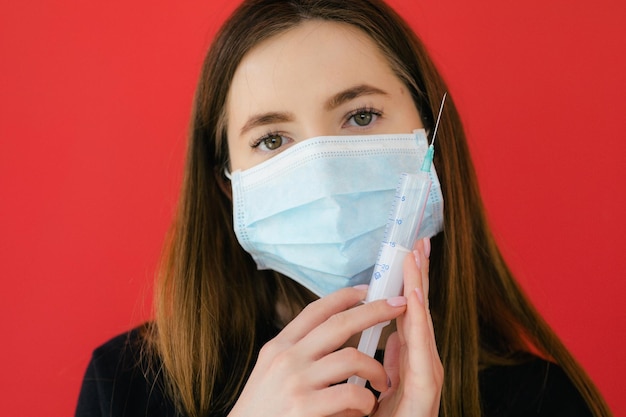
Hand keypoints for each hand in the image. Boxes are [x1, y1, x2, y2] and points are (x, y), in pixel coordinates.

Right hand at [229, 286, 407, 416]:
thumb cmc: (262, 411)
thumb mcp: (270, 372)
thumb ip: (297, 352)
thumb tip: (333, 331)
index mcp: (279, 347)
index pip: (315, 311)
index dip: (344, 297)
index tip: (366, 290)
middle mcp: (286, 359)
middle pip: (339, 324)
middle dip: (374, 311)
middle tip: (399, 305)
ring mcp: (296, 383)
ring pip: (352, 358)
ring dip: (375, 370)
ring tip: (382, 382)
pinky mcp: (306, 409)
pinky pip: (352, 395)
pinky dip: (365, 401)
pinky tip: (364, 409)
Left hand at [374, 238, 442, 416]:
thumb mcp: (385, 386)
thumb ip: (392, 360)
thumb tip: (392, 336)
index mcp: (412, 359)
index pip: (410, 311)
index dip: (410, 281)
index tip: (408, 251)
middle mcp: (423, 362)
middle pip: (420, 310)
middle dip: (419, 275)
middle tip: (418, 241)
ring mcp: (427, 374)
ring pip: (422, 322)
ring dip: (419, 287)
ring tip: (415, 257)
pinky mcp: (425, 389)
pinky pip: (420, 348)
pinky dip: (417, 319)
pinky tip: (411, 296)